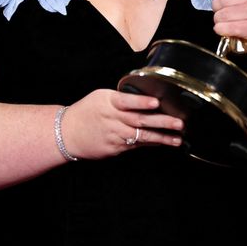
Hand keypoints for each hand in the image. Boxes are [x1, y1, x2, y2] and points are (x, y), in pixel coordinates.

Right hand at [62, 89, 182, 159]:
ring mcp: (114, 135)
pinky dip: (151, 144)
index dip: (141, 102)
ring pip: (141, 136)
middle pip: (139, 120)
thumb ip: (121, 98)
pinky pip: (136, 145)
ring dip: (161, 138)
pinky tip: (164, 143)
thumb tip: (144, 98)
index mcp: (108, 102)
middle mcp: (113, 119)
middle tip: (179, 123)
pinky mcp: (115, 148)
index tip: (155, 102)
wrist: (67, 133)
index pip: (126, 101)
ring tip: (178, 138)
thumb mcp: (101, 97)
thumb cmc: (87, 111)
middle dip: (161, 122)